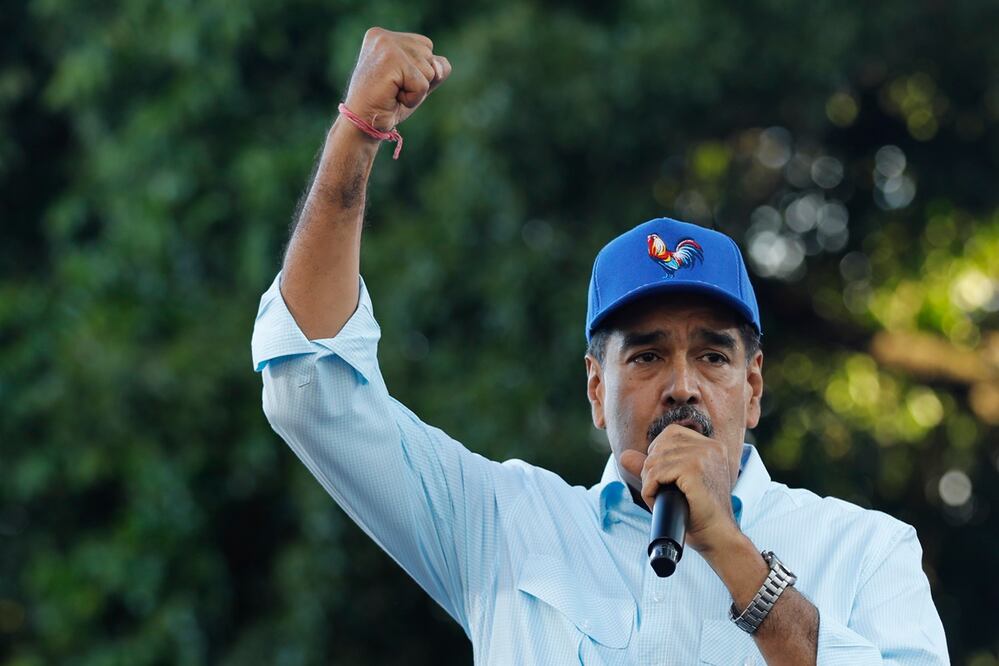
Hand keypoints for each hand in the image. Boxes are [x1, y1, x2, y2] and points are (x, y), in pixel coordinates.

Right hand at [343, 27, 451, 130]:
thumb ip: (435, 68)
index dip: (418, 71)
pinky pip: (422, 84)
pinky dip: (412, 98)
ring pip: (428, 70)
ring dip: (415, 91)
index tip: (393, 81)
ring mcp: (385, 46)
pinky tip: (392, 98)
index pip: (426, 46)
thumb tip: (438, 69)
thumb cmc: (387, 104)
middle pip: (430, 56)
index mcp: (384, 36)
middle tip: (392, 89)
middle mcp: (383, 36)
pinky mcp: (390, 62)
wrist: (363, 124)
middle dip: (418, 80)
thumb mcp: (416, 82)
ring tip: (392, 93)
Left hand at [619, 424, 738, 553]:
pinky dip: (649, 489)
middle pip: (661, 445)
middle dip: (650, 468)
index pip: (672, 433)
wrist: (717, 536)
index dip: (658, 452)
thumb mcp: (676, 484)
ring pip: (655, 460)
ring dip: (648, 481)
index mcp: (712, 446)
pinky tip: (656, 501)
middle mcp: (710, 447)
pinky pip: (656, 473)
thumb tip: (624, 455)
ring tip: (657, 497)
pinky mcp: (694, 469)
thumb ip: (653, 467)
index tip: (662, 475)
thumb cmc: (698, 514)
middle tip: (656, 490)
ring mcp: (704, 456)